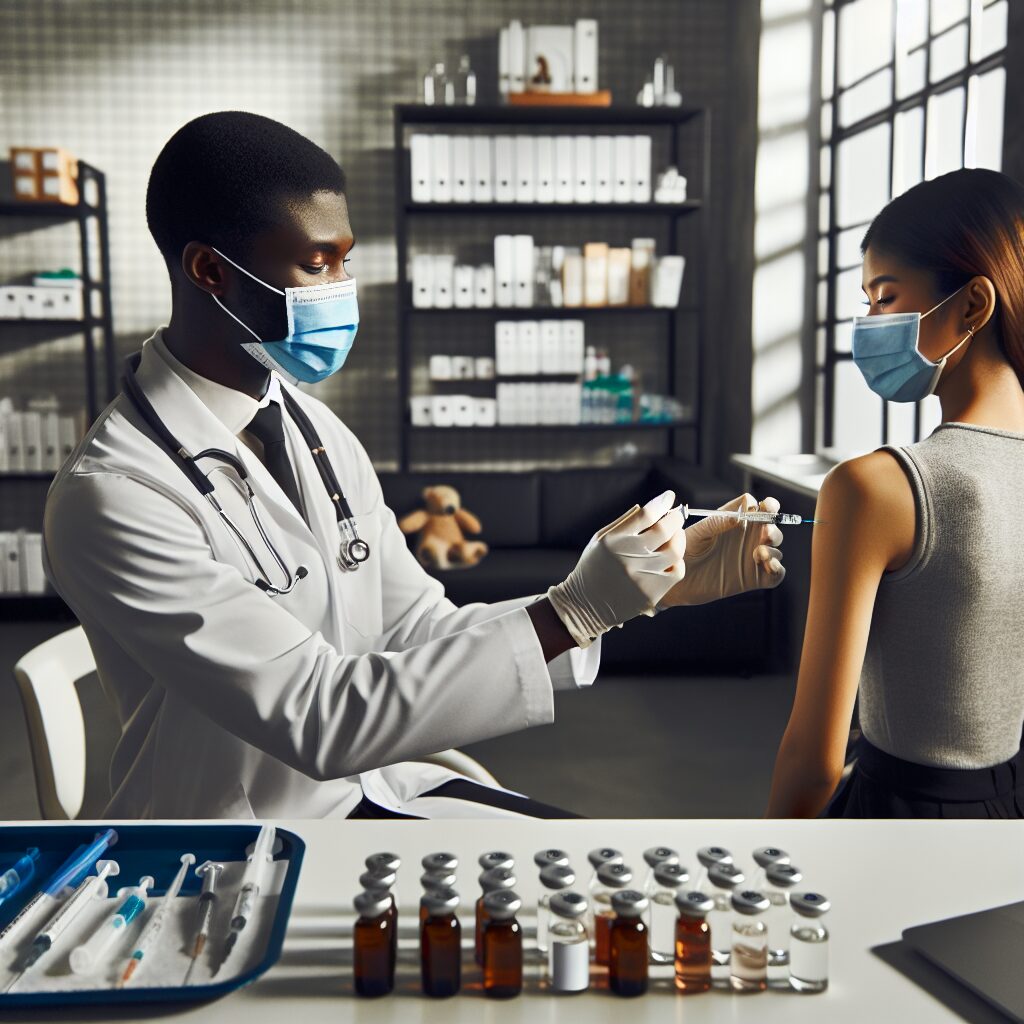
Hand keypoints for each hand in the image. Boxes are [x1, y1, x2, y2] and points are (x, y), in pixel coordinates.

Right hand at [548, 490, 686, 647]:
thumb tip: (652, 506)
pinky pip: (677, 571)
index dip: (662, 502)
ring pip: (675, 550)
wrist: (585, 605)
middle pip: (665, 530)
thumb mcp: (600, 539)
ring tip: (675, 535)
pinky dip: (677, 561)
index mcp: (613, 541)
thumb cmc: (593, 567)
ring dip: (679, 538)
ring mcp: (641, 576)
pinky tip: (671, 558)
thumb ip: (624, 522)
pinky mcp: (651, 593)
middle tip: (676, 514)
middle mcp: (628, 557)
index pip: (646, 515)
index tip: (669, 497)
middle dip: (675, 517)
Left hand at [659, 493, 784, 606]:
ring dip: (773, 548)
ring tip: (759, 552)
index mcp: (736, 521)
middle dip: (773, 527)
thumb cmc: (684, 550)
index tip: (765, 507)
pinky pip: (775, 574)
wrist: (677, 580)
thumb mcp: (698, 532)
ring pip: (775, 549)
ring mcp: (752, 557)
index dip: (766, 505)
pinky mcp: (754, 578)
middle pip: (772, 526)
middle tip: (765, 532)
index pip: (759, 507)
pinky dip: (778, 569)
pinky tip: (769, 565)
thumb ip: (718, 522)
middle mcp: (747, 537)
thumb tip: (739, 516)